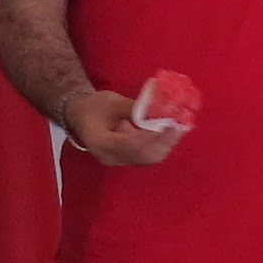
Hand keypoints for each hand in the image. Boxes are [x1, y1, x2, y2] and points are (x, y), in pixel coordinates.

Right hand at [59, 89, 186, 167]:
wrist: (81, 117)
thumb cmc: (93, 107)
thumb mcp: (110, 102)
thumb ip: (133, 107)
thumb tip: (158, 106)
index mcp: (101, 143)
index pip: (130, 145)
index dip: (152, 137)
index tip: (170, 125)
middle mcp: (111, 157)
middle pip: (144, 156)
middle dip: (165, 142)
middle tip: (181, 126)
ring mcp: (121, 160)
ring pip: (149, 158)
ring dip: (167, 143)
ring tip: (181, 126)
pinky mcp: (129, 157)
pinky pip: (149, 154)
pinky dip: (163, 143)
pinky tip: (173, 130)